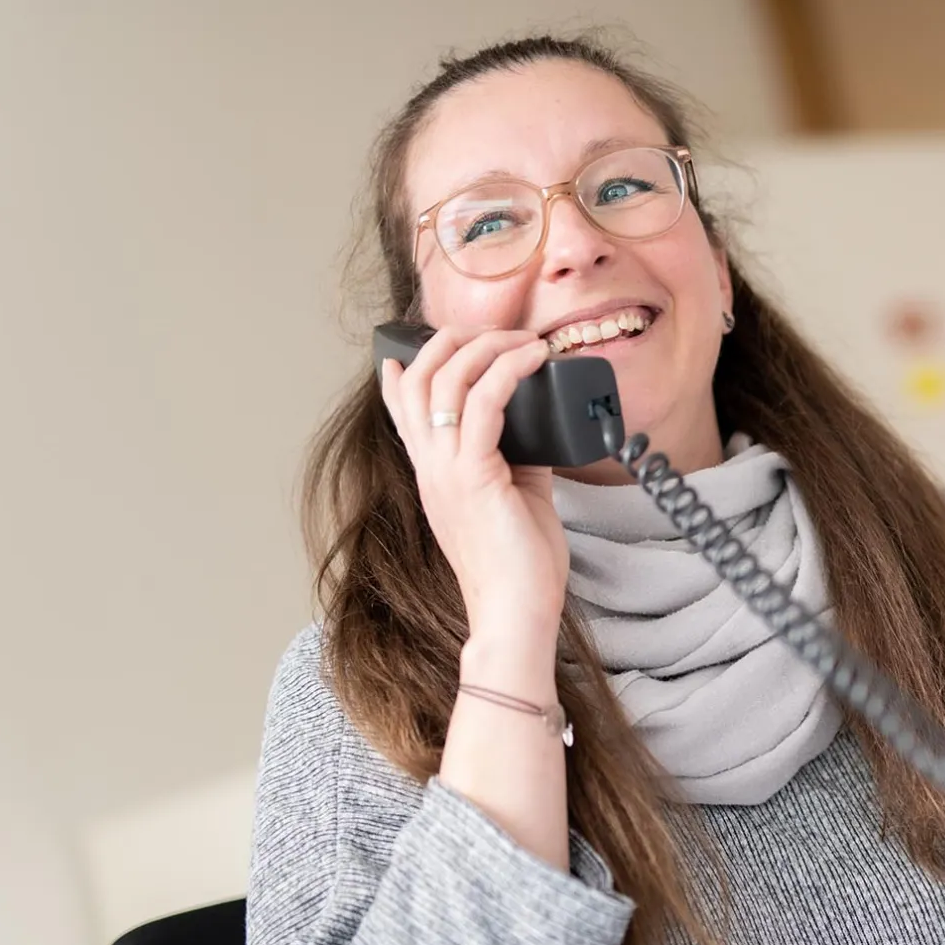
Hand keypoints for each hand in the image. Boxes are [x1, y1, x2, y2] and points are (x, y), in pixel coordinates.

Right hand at [380, 327, 569, 654]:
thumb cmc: (521, 566)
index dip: (408, 366)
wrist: (517, 612)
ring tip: (523, 338)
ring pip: (447, 379)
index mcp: (434, 473)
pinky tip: (534, 358)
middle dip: (454, 340)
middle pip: (419, 378)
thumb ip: (519, 458)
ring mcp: (447, 469)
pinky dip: (510, 370)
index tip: (430, 341)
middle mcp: (431, 467)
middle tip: (497, 331)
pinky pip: (485, 402)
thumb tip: (541, 424)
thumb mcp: (517, 496)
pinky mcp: (475, 475)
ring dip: (488, 346)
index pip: (403, 407)